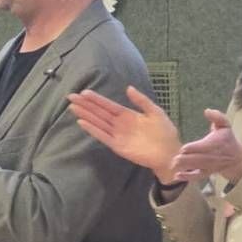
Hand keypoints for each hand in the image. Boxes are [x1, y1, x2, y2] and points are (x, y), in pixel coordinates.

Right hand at [67, 85, 182, 178]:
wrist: (169, 153)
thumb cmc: (165, 132)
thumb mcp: (155, 112)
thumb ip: (141, 100)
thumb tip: (128, 88)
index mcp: (128, 115)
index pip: (108, 105)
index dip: (96, 99)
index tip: (84, 92)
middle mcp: (119, 124)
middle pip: (99, 112)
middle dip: (85, 105)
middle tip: (71, 97)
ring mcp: (117, 135)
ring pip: (98, 122)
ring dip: (85, 115)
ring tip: (72, 107)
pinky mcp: (117, 146)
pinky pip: (102, 136)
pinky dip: (92, 130)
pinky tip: (82, 122)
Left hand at [172, 108, 241, 184]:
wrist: (236, 158)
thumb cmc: (227, 139)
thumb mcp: (225, 126)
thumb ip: (217, 117)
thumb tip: (207, 110)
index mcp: (215, 143)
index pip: (203, 147)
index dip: (193, 148)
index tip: (184, 148)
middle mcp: (211, 156)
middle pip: (197, 158)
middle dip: (185, 159)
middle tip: (174, 158)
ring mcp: (209, 166)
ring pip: (195, 167)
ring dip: (184, 167)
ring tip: (172, 165)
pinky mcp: (206, 173)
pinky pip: (197, 176)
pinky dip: (187, 177)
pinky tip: (177, 176)